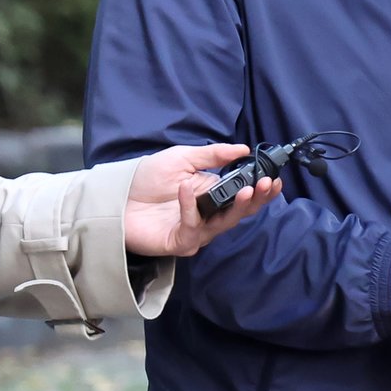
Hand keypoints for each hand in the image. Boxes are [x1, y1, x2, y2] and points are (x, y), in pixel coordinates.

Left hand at [124, 143, 280, 256]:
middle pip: (240, 212)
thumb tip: (243, 148)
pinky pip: (193, 227)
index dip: (261, 190)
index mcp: (213, 195)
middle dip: (257, 199)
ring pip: (224, 224)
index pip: (244, 196)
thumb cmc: (146, 178)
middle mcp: (208, 215)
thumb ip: (213, 155)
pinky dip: (190, 207)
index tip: (275, 178)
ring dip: (238, 207)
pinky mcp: (180, 242)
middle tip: (267, 184)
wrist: (115, 196)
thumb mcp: (182, 157)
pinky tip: (185, 188)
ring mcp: (196, 230)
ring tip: (247, 189)